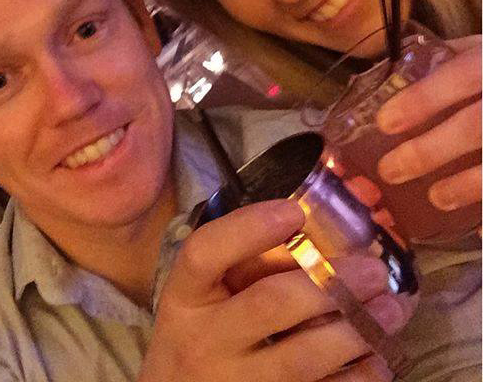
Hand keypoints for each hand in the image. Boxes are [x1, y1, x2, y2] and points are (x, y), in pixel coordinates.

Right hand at [139, 200, 408, 381]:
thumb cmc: (197, 336)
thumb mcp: (199, 297)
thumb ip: (237, 263)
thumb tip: (310, 225)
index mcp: (185, 295)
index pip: (205, 252)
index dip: (249, 227)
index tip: (295, 211)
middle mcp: (204, 339)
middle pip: (269, 304)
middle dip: (330, 283)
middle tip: (374, 270)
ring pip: (302, 358)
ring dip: (356, 330)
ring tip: (392, 308)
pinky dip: (359, 377)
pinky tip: (381, 356)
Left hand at [376, 35, 480, 213]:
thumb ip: (456, 56)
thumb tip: (400, 72)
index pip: (463, 74)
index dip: (424, 99)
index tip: (385, 123)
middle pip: (476, 126)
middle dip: (429, 151)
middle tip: (390, 170)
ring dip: (469, 186)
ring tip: (437, 198)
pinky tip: (482, 233)